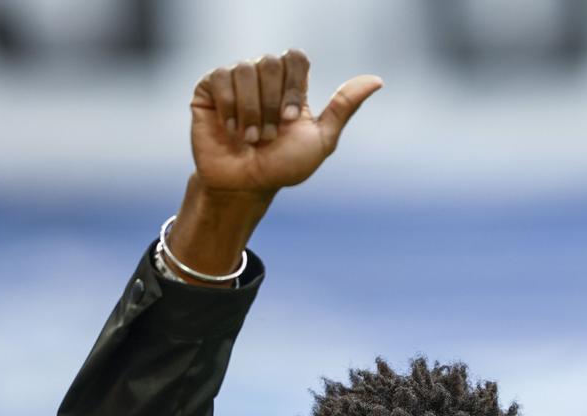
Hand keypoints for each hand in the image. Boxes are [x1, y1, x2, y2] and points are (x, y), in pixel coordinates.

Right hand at [189, 49, 382, 194]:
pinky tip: (232, 130)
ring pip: (245, 70)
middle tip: (269, 136)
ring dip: (251, 111)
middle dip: (272, 104)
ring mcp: (235, 82)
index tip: (291, 119)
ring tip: (251, 138)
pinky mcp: (209, 90)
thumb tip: (377, 80)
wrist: (246, 186)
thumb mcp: (321, 139)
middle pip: (270, 63)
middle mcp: (262, 79)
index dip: (293, 87)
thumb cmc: (283, 167)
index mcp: (289, 86)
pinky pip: (221, 78)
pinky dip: (230, 107)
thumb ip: (344, 107)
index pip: (295, 58)